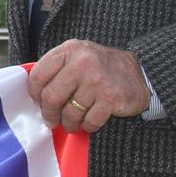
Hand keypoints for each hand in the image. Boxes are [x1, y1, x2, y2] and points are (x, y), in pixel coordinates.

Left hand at [28, 39, 151, 132]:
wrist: (141, 72)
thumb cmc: (102, 67)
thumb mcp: (78, 55)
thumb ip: (57, 67)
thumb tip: (35, 91)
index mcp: (69, 50)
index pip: (39, 74)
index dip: (34, 92)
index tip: (37, 101)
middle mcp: (82, 62)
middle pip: (52, 96)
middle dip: (49, 113)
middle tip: (50, 120)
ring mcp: (97, 80)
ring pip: (70, 111)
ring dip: (68, 122)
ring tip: (69, 124)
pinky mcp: (111, 98)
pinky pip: (90, 120)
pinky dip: (86, 126)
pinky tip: (87, 124)